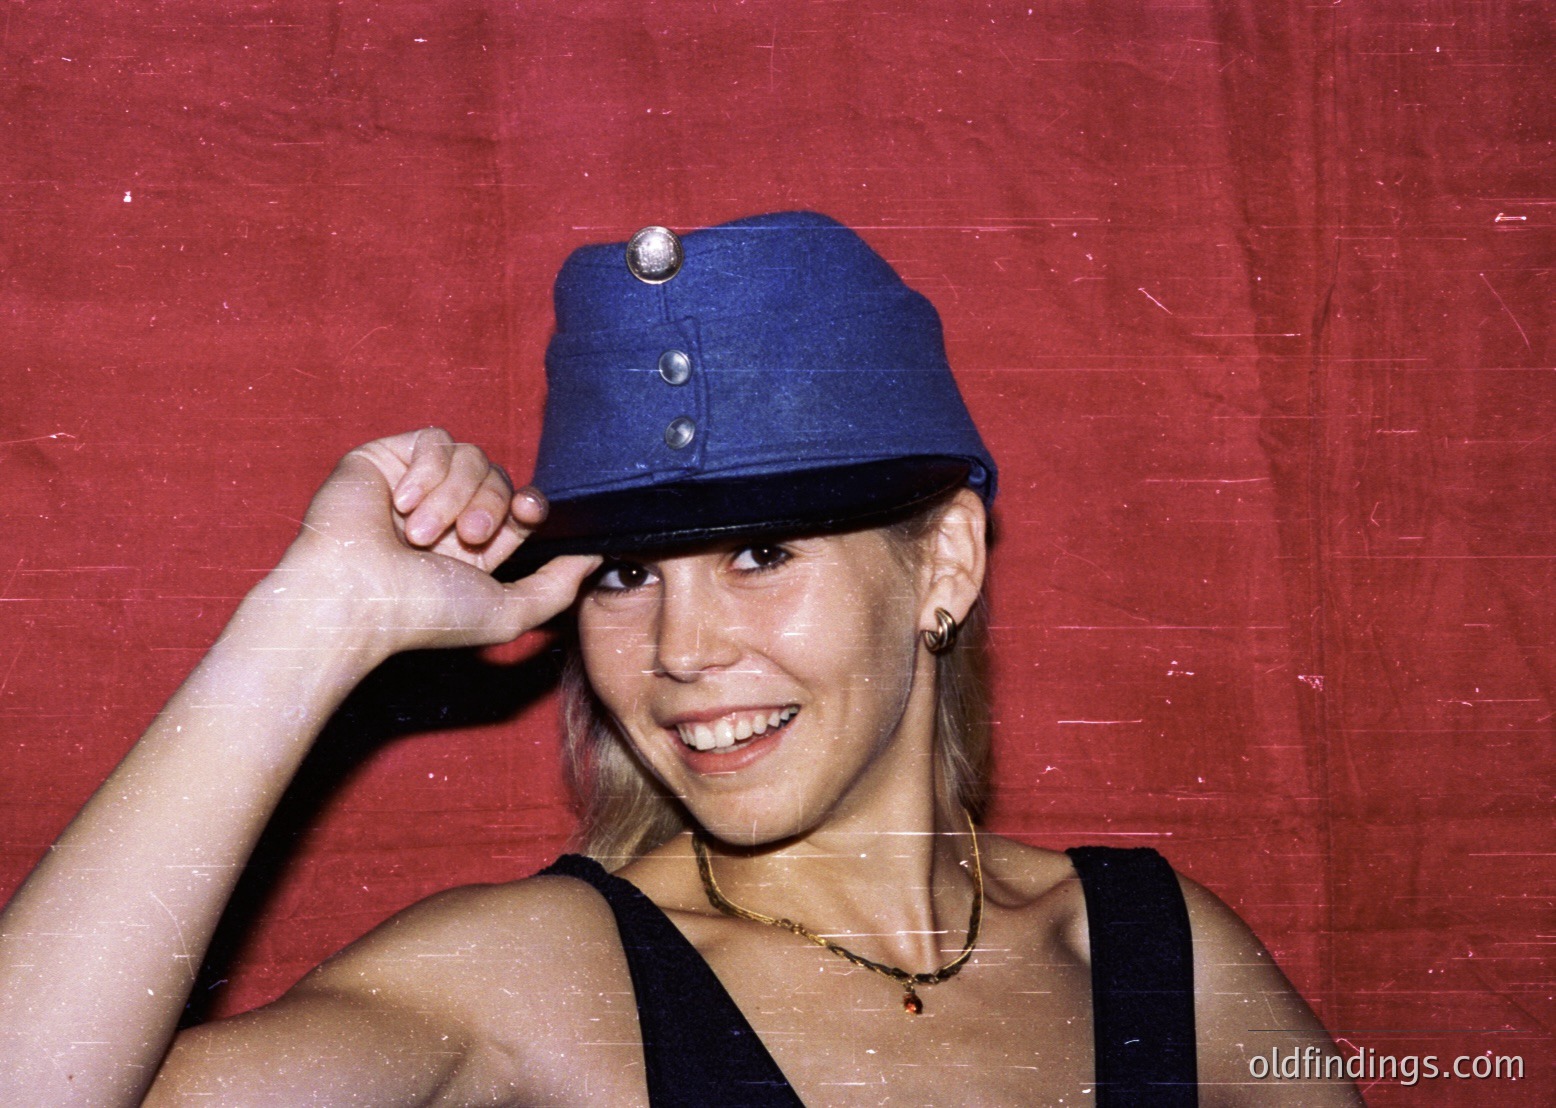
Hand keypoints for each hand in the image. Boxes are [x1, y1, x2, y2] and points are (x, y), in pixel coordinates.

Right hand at [267, 428, 597, 657]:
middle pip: (501, 478)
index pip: (522, 507)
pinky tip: (398, 506)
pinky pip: (434, 439)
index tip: (527, 516)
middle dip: (489, 507)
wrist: (355, 597)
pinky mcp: (385, 458)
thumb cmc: (423, 615)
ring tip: (419, 534)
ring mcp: (415, 484)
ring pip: (471, 457)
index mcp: (474, 548)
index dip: (531, 504)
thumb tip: (596, 557)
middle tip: (462, 538)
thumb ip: (558, 587)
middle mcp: (446, 514)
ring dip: (453, 496)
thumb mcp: (509, 612)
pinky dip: (426, 473)